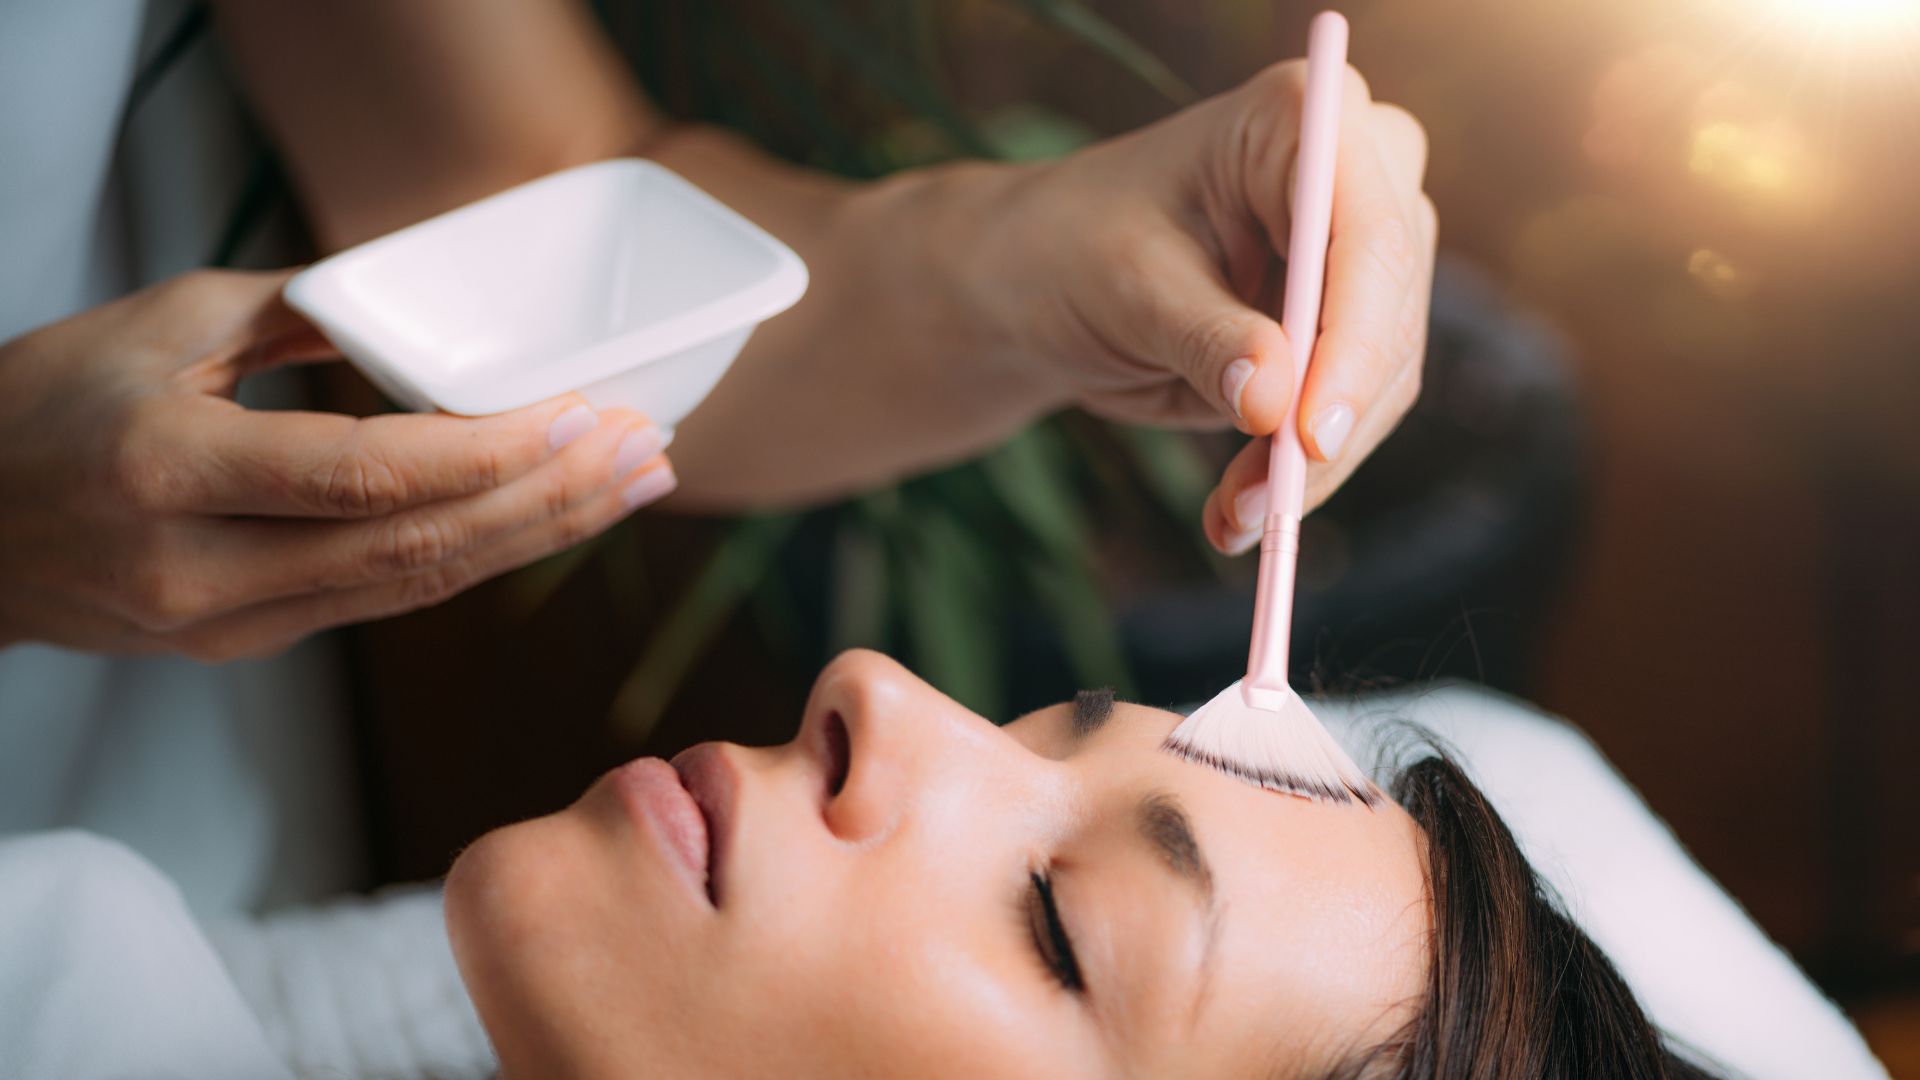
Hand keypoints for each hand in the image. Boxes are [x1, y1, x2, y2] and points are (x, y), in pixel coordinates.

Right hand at [0, 269, 675, 661]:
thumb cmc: (36, 410)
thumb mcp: (152, 325)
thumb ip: (293, 311)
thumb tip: (411, 296)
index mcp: (168, 468)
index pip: (363, 475)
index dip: (486, 454)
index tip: (580, 414)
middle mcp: (201, 567)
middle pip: (417, 548)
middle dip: (550, 501)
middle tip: (645, 452)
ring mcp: (225, 623)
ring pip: (416, 588)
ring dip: (536, 539)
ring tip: (627, 490)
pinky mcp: (246, 646)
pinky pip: (385, 601)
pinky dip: (475, 559)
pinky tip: (543, 521)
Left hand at [975, 62, 1435, 552]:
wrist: (1050, 280)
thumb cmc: (1075, 249)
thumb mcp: (1126, 289)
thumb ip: (1204, 338)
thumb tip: (1273, 400)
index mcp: (1296, 119)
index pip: (1367, 233)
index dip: (1354, 341)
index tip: (1310, 434)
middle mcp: (1354, 172)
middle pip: (1388, 310)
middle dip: (1328, 421)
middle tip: (1262, 506)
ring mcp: (1360, 251)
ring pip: (1382, 375)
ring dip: (1311, 464)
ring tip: (1233, 520)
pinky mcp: (1350, 323)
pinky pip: (1353, 409)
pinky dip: (1298, 470)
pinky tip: (1239, 513)